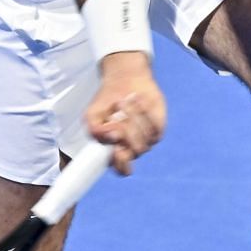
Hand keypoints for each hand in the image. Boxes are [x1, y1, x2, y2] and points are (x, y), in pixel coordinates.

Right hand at [84, 51, 164, 176]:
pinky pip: (155, 126)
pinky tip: (137, 100)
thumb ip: (94, 130)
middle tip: (115, 111)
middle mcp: (132, 147)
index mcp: (113, 149)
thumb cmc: (106, 101)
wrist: (123, 81)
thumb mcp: (92, 115)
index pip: (122, 169)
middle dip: (126, 129)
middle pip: (135, 150)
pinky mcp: (158, 127)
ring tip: (124, 101)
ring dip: (133, 116)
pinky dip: (144, 112)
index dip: (122, 163)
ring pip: (145, 137)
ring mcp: (147, 138)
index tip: (117, 149)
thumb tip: (111, 137)